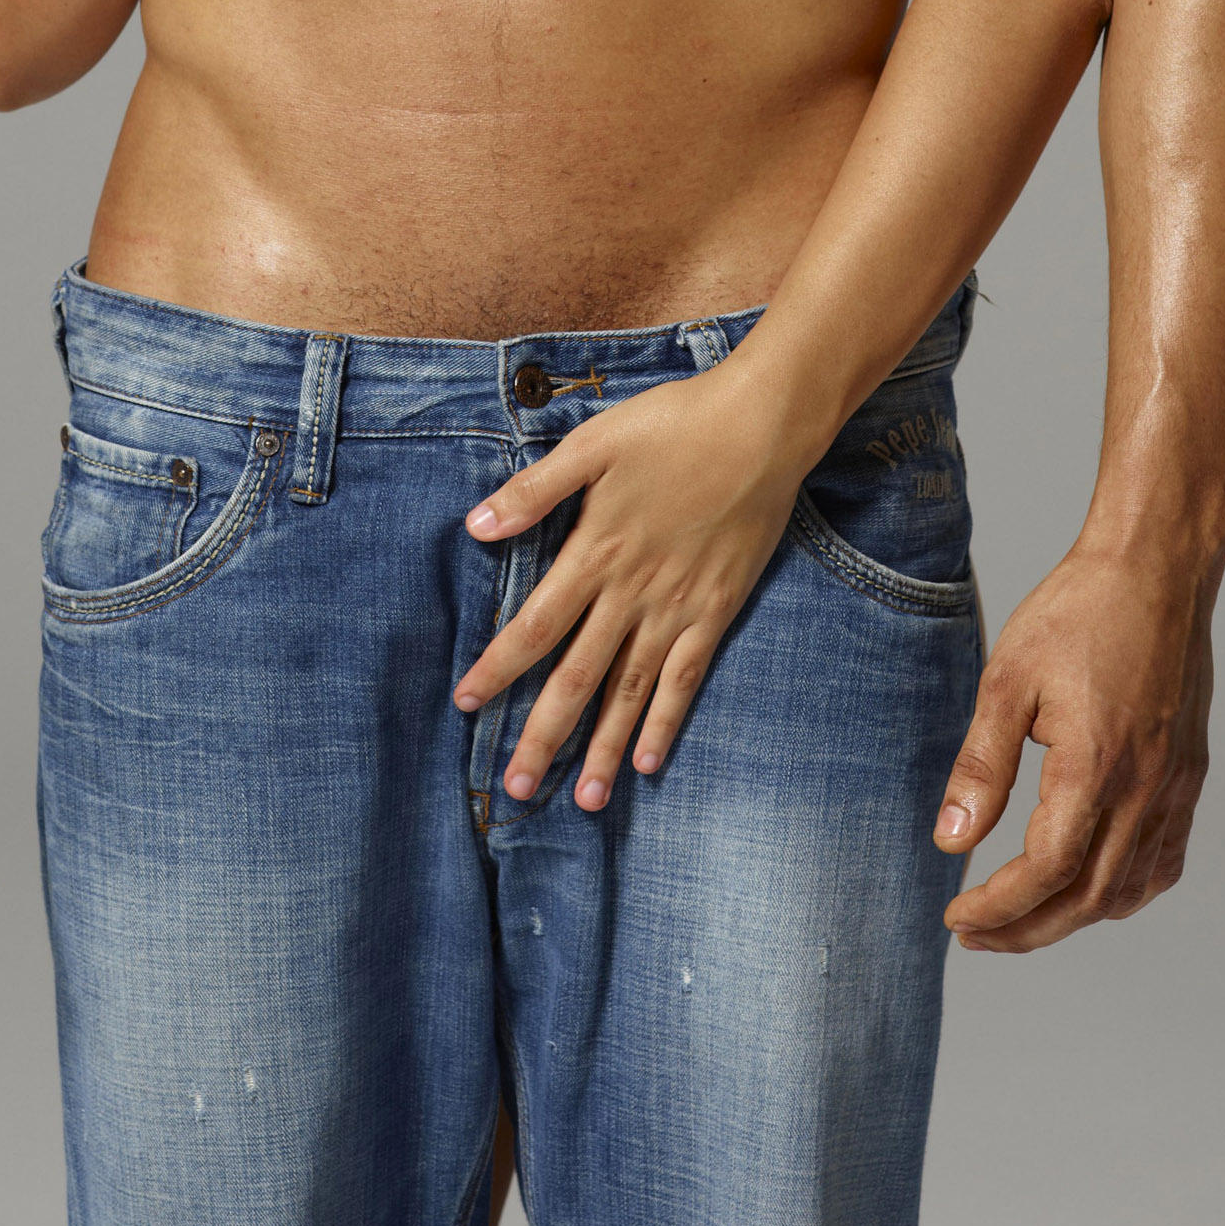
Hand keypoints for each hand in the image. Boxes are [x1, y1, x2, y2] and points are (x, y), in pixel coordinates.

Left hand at [451, 368, 808, 806]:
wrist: (759, 426)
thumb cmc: (672, 425)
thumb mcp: (593, 444)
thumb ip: (535, 491)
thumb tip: (475, 526)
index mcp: (594, 553)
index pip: (533, 627)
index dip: (498, 669)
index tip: (465, 705)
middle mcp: (631, 594)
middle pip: (576, 677)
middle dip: (542, 735)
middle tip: (514, 788)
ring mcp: (677, 608)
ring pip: (630, 691)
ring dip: (603, 746)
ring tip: (582, 800)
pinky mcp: (717, 610)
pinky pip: (687, 678)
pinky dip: (666, 721)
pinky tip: (648, 761)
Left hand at [933, 540, 1214, 950]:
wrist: (1157, 567)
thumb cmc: (1079, 611)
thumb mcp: (1009, 677)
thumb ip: (982, 766)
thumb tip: (949, 839)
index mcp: (1096, 766)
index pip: (1044, 873)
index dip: (997, 907)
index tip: (955, 916)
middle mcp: (1145, 788)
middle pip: (1087, 898)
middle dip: (1027, 929)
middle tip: (975, 934)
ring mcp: (1175, 786)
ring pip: (1129, 889)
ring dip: (1073, 917)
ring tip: (1021, 916)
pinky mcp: (1189, 774)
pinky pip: (1163, 861)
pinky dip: (1125, 891)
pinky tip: (1091, 886)